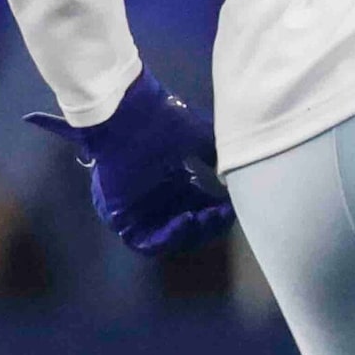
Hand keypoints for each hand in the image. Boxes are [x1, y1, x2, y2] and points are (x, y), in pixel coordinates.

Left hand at [25, 71, 233, 256]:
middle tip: (220, 215)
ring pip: (169, 239)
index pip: (200, 210)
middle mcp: (158, 199)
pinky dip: (168, 238)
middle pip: (187, 229)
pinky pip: (145, 241)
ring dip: (191, 234)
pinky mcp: (122, 216)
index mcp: (173, 182)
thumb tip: (232, 175)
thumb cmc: (162, 121)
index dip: (217, 215)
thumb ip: (216, 157)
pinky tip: (187, 219)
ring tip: (203, 218)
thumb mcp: (199, 138)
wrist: (129, 114)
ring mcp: (139, 209)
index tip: (231, 208)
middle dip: (208, 227)